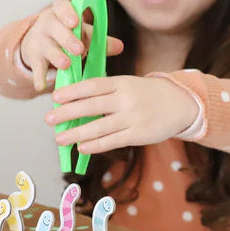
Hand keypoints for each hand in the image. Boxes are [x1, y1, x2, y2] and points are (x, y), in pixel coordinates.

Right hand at [19, 0, 123, 91]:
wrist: (39, 41)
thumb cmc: (67, 33)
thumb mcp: (82, 33)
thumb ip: (98, 39)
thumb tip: (120, 46)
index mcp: (61, 12)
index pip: (62, 7)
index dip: (68, 14)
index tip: (75, 22)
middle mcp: (47, 24)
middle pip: (55, 28)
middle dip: (67, 39)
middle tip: (79, 50)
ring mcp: (39, 40)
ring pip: (47, 47)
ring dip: (56, 56)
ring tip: (66, 65)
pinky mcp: (33, 57)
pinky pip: (36, 67)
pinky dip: (39, 77)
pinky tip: (41, 86)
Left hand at [45, 75, 197, 154]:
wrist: (180, 103)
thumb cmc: (146, 93)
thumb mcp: (128, 83)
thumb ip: (105, 91)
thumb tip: (74, 101)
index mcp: (122, 82)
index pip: (93, 86)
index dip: (72, 92)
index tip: (55, 97)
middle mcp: (126, 99)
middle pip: (91, 107)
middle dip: (67, 113)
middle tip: (48, 119)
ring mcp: (133, 118)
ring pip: (99, 128)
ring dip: (76, 134)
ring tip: (59, 138)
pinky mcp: (138, 135)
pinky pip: (112, 141)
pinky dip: (95, 145)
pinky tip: (81, 147)